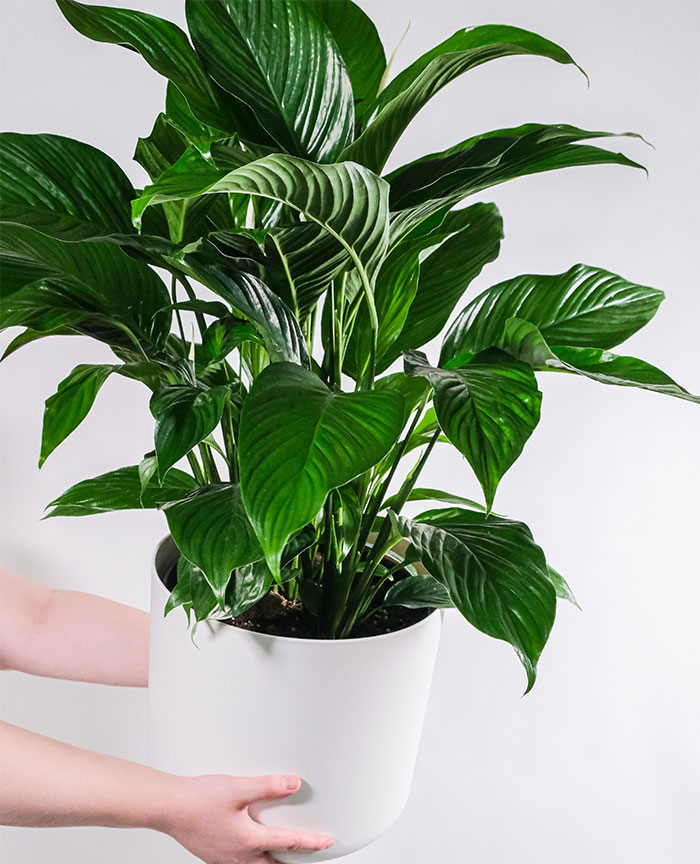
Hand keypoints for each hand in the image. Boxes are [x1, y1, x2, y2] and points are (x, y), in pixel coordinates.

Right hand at [164, 774, 333, 863]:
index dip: (311, 843)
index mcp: (249, 841)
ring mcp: (226, 859)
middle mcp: (239, 856)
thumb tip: (293, 784)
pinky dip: (255, 860)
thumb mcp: (238, 788)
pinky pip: (241, 863)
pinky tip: (252, 849)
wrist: (169, 808)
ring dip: (274, 862)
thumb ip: (268, 785)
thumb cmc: (198, 800)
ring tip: (285, 855)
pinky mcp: (215, 856)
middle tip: (311, 854)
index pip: (289, 843)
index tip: (327, 842)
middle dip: (294, 862)